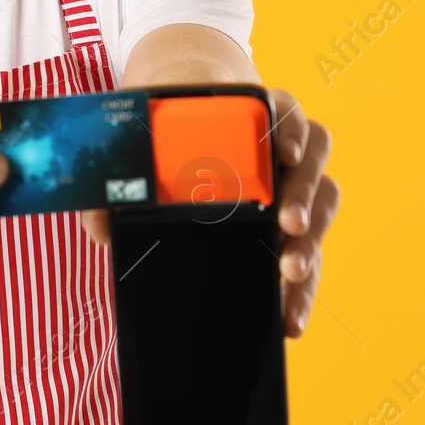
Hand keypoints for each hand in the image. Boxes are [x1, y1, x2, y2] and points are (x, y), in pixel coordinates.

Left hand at [78, 88, 338, 337]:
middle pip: (312, 159)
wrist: (185, 138)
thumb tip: (100, 229)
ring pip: (324, 202)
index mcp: (251, 113)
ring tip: (292, 273)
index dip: (291, 129)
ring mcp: (294, 183)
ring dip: (312, 241)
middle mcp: (282, 145)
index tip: (284, 154)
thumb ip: (119, 183)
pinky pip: (312, 248)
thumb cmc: (170, 138)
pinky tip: (289, 315)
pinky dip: (305, 283)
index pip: (284, 109)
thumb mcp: (144, 146)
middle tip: (289, 225)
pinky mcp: (295, 223)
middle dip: (304, 195)